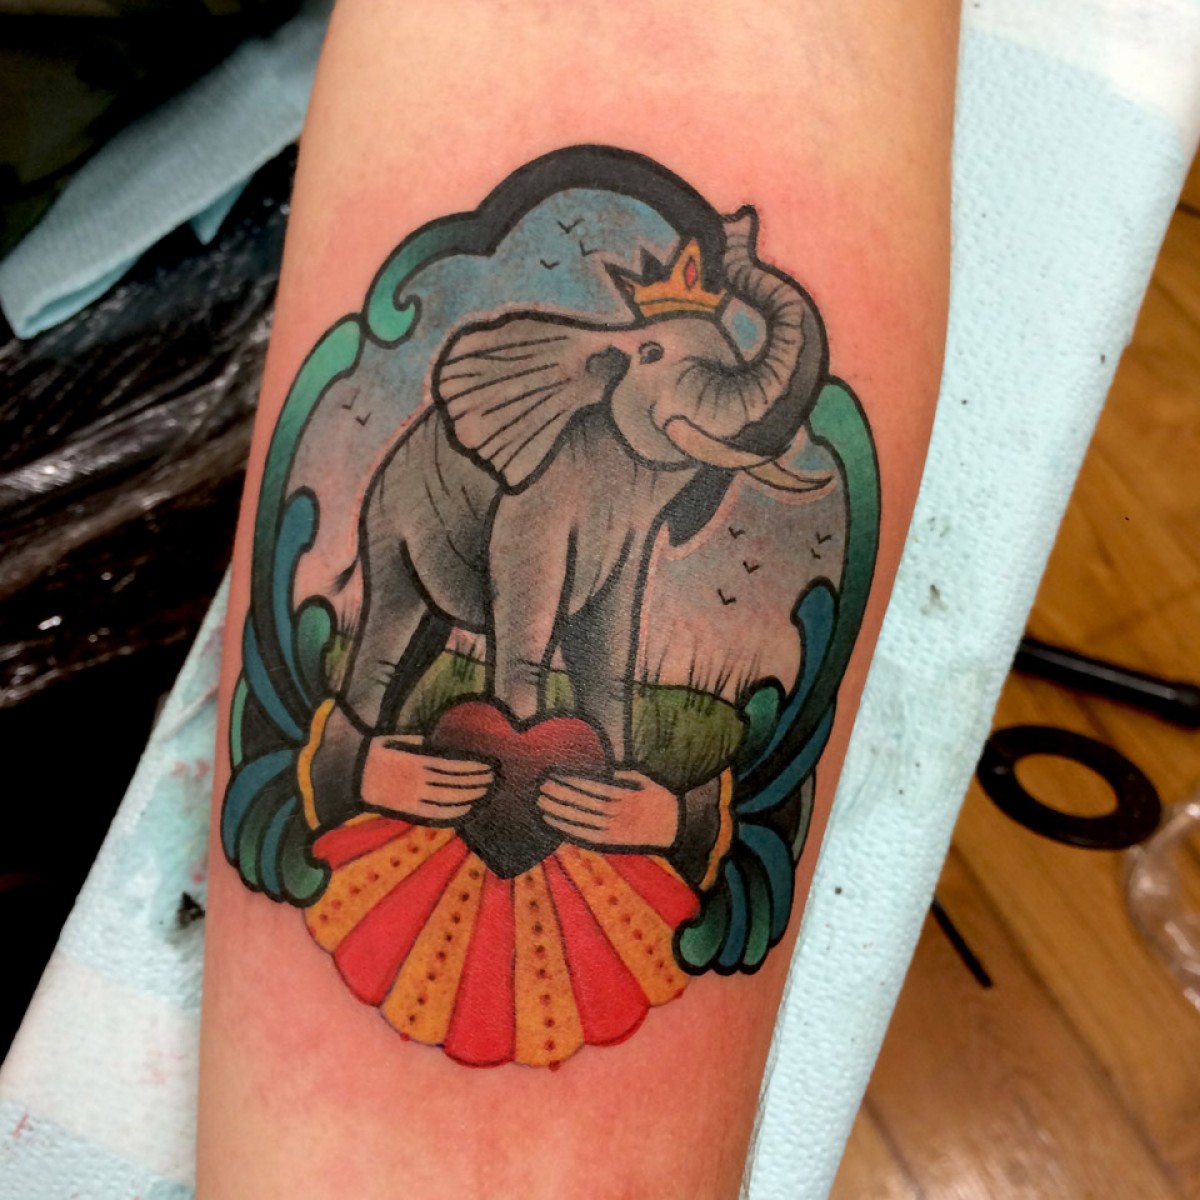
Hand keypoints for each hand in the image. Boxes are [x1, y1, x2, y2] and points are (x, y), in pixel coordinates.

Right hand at [361, 734, 492, 824]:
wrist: (350, 774)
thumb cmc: (377, 751)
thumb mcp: (399, 739)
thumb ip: (423, 742)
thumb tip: (444, 743)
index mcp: (416, 760)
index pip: (453, 765)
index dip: (473, 767)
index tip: (489, 764)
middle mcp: (416, 780)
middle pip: (455, 782)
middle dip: (477, 781)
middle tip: (494, 778)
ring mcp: (412, 797)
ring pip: (448, 799)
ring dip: (471, 796)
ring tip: (486, 792)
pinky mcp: (407, 810)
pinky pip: (435, 815)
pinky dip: (454, 813)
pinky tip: (468, 808)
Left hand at [537, 770, 679, 850]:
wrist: (678, 826)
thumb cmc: (659, 798)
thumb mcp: (644, 780)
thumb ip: (621, 774)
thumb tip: (600, 769)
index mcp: (625, 794)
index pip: (593, 787)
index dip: (572, 781)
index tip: (556, 775)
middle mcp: (619, 812)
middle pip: (583, 804)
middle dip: (561, 795)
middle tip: (542, 787)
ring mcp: (615, 829)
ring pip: (582, 821)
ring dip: (560, 813)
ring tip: (542, 805)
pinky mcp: (613, 842)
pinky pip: (587, 837)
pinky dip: (570, 831)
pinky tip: (555, 825)